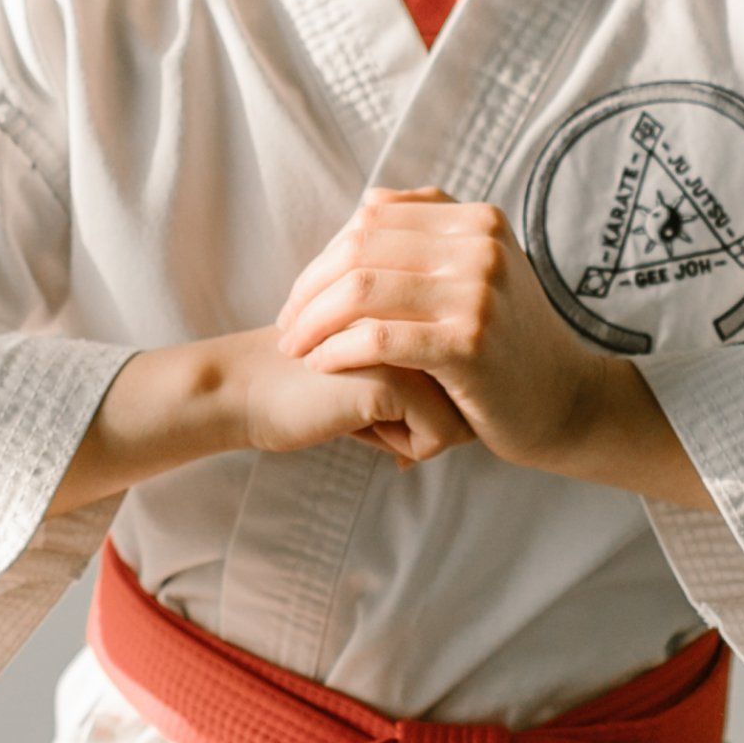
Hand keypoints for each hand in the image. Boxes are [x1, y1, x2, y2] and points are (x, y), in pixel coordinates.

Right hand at [224, 324, 474, 467]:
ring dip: (412, 431)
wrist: (247, 391)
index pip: (476, 373)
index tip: (379, 391)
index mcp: (428, 298)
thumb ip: (436, 368)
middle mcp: (429, 308)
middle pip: (474, 396)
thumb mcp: (387, 366)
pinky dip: (400, 444)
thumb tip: (496, 408)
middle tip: (364, 402)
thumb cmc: (318, 387)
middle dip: (429, 420)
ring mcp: (415, 335)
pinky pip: (439, 436)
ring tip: (359, 407)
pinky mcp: (397, 373)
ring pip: (462, 418)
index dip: (433, 402)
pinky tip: (355, 420)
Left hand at [273, 186, 618, 474]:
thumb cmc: (511, 344)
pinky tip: (321, 366)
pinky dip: (337, 351)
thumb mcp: (481, 272)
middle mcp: (479, 244)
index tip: (303, 297)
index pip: (372, 219)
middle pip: (359, 249)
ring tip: (295, 348)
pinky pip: (379, 338)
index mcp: (476, 220)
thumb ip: (431, 235)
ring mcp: (478, 291)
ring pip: (361, 290)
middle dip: (308, 289)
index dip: (324, 256)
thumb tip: (369, 202)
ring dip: (313, 321)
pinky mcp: (469, 343)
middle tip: (287, 326)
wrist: (566, 403)